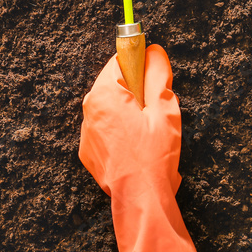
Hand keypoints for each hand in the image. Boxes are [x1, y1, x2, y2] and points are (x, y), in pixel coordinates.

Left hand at [79, 45, 181, 196]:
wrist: (141, 199)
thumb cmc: (153, 155)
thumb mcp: (165, 108)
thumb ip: (158, 74)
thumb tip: (154, 53)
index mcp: (105, 94)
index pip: (121, 60)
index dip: (142, 64)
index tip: (156, 77)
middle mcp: (89, 110)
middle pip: (115, 84)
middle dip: (138, 92)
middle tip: (157, 111)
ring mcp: (86, 133)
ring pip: (112, 108)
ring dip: (129, 112)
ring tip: (148, 133)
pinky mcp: (89, 151)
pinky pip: (106, 130)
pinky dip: (121, 132)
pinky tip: (137, 147)